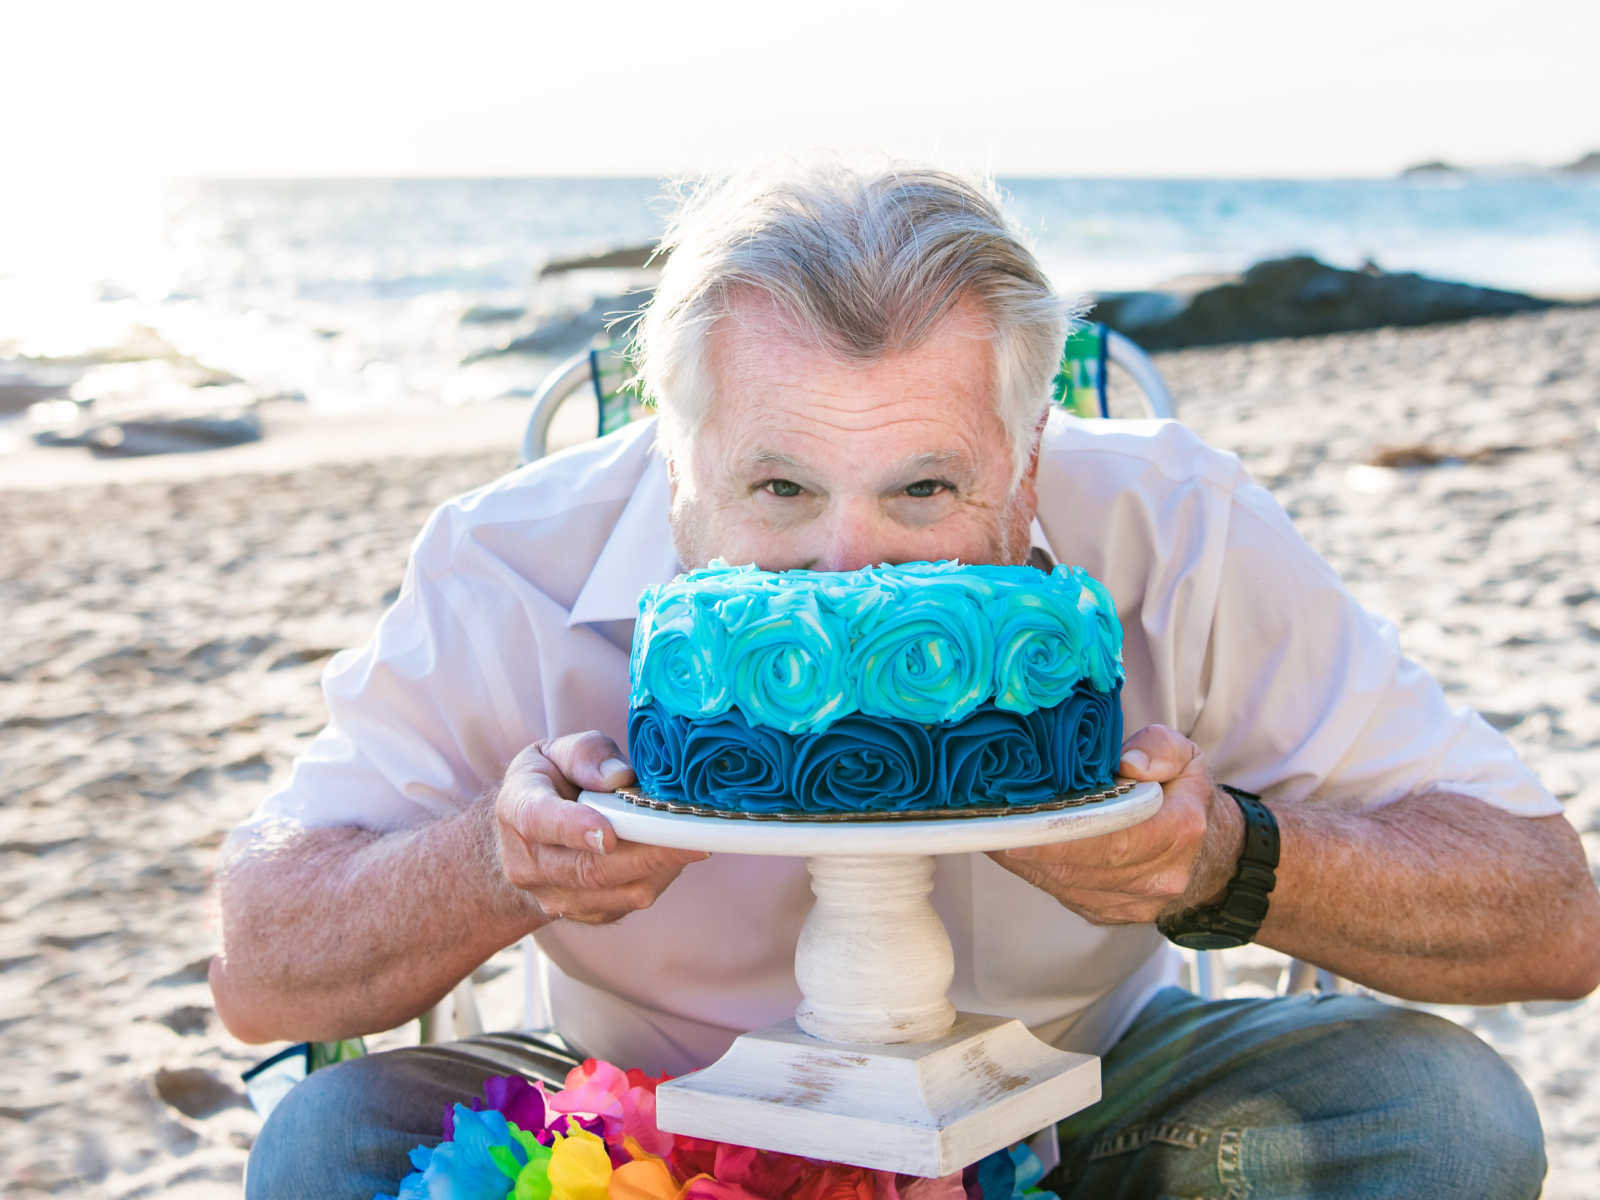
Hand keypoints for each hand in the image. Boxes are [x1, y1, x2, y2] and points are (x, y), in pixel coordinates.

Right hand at [495, 731, 707, 924]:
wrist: (526, 836)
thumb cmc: (550, 782)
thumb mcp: (557, 751)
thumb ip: (586, 755)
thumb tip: (619, 776)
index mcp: (517, 808)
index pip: (540, 821)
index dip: (575, 828)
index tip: (609, 834)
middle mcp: (528, 862)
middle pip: (589, 869)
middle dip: (646, 854)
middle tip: (693, 837)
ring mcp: (554, 895)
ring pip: (615, 893)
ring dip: (660, 868)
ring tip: (694, 841)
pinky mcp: (584, 914)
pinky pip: (627, 903)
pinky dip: (657, 879)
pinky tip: (674, 854)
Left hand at [987, 724, 1244, 924]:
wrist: (1208, 853)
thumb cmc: (1184, 795)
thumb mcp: (1186, 757)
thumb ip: (1160, 748)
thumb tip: (1128, 762)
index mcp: (1178, 831)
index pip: (1114, 840)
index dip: (1063, 836)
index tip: (1021, 826)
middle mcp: (1157, 876)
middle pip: (1081, 866)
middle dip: (1031, 847)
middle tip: (987, 825)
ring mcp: (1132, 903)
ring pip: (1066, 884)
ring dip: (1025, 860)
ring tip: (990, 830)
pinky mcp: (1108, 913)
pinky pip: (1062, 894)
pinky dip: (1034, 871)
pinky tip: (1011, 848)